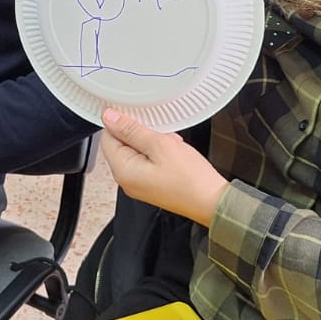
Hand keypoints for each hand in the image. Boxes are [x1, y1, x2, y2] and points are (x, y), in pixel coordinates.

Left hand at [100, 107, 226, 225]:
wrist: (212, 202)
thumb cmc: (189, 179)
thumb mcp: (160, 145)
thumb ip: (131, 130)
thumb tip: (110, 118)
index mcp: (123, 171)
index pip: (108, 137)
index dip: (122, 123)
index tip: (139, 117)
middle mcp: (127, 180)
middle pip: (122, 144)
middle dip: (141, 134)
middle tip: (161, 134)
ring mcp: (139, 184)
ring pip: (138, 151)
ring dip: (153, 142)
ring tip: (171, 145)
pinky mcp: (152, 184)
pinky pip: (148, 161)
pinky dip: (160, 153)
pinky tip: (174, 153)